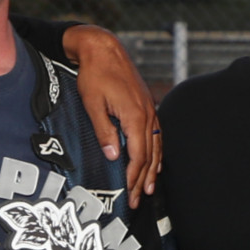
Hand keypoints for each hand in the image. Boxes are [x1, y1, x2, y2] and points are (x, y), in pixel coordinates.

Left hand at [62, 24, 161, 206]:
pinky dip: (157, 152)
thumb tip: (113, 157)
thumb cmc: (95, 74)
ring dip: (152, 169)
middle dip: (142, 179)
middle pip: (149, 155)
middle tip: (137, 200)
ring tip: (148, 188)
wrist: (104, 49)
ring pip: (156, 146)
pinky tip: (156, 162)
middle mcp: (147, 114)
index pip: (137, 155)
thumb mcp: (93, 104)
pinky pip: (156, 134)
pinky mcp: (147, 105)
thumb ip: (104, 131)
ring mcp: (149, 109)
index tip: (128, 194)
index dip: (133, 177)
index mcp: (134, 116)